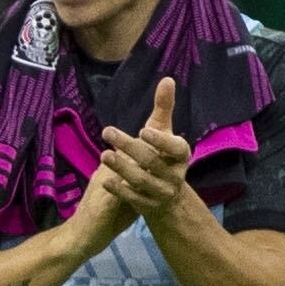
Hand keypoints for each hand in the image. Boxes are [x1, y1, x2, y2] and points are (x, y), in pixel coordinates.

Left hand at [96, 74, 191, 219]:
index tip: (143, 130)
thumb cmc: (162, 156)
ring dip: (122, 168)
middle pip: (151, 161)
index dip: (161, 141)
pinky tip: (105, 180)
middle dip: (130, 147)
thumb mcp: (163, 132)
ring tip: (104, 155)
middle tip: (108, 132)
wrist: (166, 197)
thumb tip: (167, 79)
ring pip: (141, 180)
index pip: (176, 148)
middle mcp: (175, 174)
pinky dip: (120, 190)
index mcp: (180, 155)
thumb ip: (164, 108)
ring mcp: (162, 191)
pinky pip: (133, 199)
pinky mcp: (148, 206)